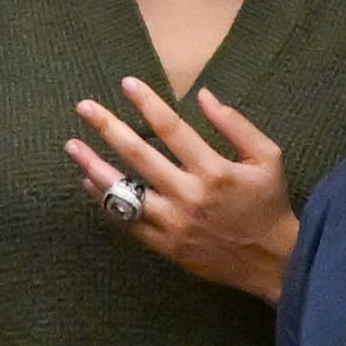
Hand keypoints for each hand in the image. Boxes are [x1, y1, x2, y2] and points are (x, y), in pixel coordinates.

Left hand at [63, 72, 304, 294]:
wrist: (272, 261)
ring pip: (123, 192)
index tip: (126, 83)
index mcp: (214, 170)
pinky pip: (126, 222)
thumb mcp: (268, 157)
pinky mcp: (165, 245)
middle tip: (84, 107)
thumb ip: (236, 125)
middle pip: (138, 155)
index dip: (147, 103)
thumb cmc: (269, 203)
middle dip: (108, 127)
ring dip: (94, 166)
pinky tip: (89, 183)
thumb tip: (203, 95)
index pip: (171, 128)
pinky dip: (104, 202)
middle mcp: (189, 195)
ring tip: (72, 147)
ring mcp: (173, 223)